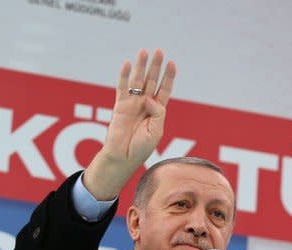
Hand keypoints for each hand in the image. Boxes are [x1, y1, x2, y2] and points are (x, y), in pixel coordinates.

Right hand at [84, 49, 176, 200]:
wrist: (123, 156)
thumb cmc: (141, 147)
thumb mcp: (157, 130)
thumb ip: (158, 112)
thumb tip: (149, 97)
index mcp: (157, 111)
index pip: (164, 89)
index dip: (168, 77)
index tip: (172, 63)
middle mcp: (145, 105)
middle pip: (152, 81)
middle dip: (155, 66)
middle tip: (159, 51)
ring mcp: (132, 104)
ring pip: (138, 81)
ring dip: (141, 66)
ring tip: (144, 51)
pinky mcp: (120, 105)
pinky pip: (122, 88)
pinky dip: (124, 76)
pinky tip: (128, 64)